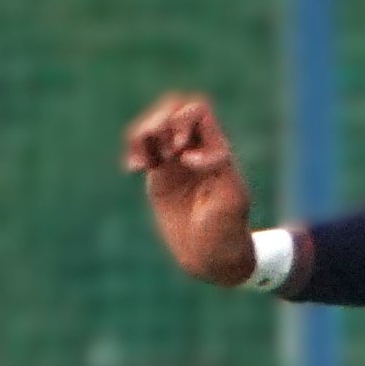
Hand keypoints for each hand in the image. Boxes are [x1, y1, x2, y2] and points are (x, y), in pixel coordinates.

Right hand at [122, 91, 258, 287]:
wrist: (210, 255)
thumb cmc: (227, 231)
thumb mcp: (231, 201)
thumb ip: (216, 171)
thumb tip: (188, 156)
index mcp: (216, 150)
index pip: (198, 111)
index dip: (182, 122)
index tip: (180, 154)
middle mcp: (196, 150)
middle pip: (172, 109)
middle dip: (159, 121)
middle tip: (162, 153)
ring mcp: (176, 160)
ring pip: (154, 126)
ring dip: (142, 134)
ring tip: (143, 164)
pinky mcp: (160, 174)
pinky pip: (142, 148)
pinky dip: (133, 151)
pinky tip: (133, 169)